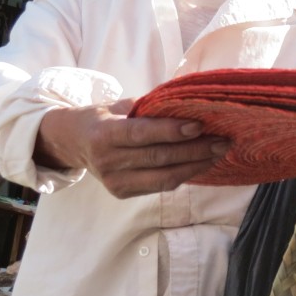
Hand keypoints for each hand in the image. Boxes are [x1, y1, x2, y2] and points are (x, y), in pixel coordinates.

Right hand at [34, 99, 228, 197]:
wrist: (73, 143)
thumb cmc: (104, 118)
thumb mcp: (120, 105)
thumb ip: (150, 106)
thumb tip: (191, 101)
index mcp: (104, 134)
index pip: (141, 134)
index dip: (171, 131)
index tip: (199, 126)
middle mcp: (107, 162)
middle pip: (159, 158)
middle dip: (195, 150)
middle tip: (222, 141)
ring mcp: (114, 182)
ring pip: (164, 177)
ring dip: (197, 165)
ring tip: (219, 152)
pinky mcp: (123, 194)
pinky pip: (161, 186)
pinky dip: (186, 174)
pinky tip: (203, 163)